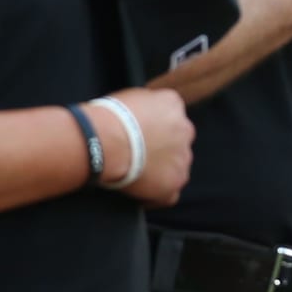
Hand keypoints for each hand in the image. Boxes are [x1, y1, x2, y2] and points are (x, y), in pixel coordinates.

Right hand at [96, 87, 194, 206]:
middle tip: (138, 156)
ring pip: (176, 166)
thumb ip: (146, 103)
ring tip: (137, 177)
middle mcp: (185, 129)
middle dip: (162, 148)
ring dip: (161, 171)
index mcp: (172, 105)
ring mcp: (182, 158)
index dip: (154, 128)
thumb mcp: (131, 96)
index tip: (139, 135)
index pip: (170, 116)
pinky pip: (169, 193)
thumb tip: (143, 112)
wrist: (107, 142)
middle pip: (177, 141)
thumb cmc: (108, 118)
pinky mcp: (174, 182)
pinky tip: (140, 196)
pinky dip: (156, 196)